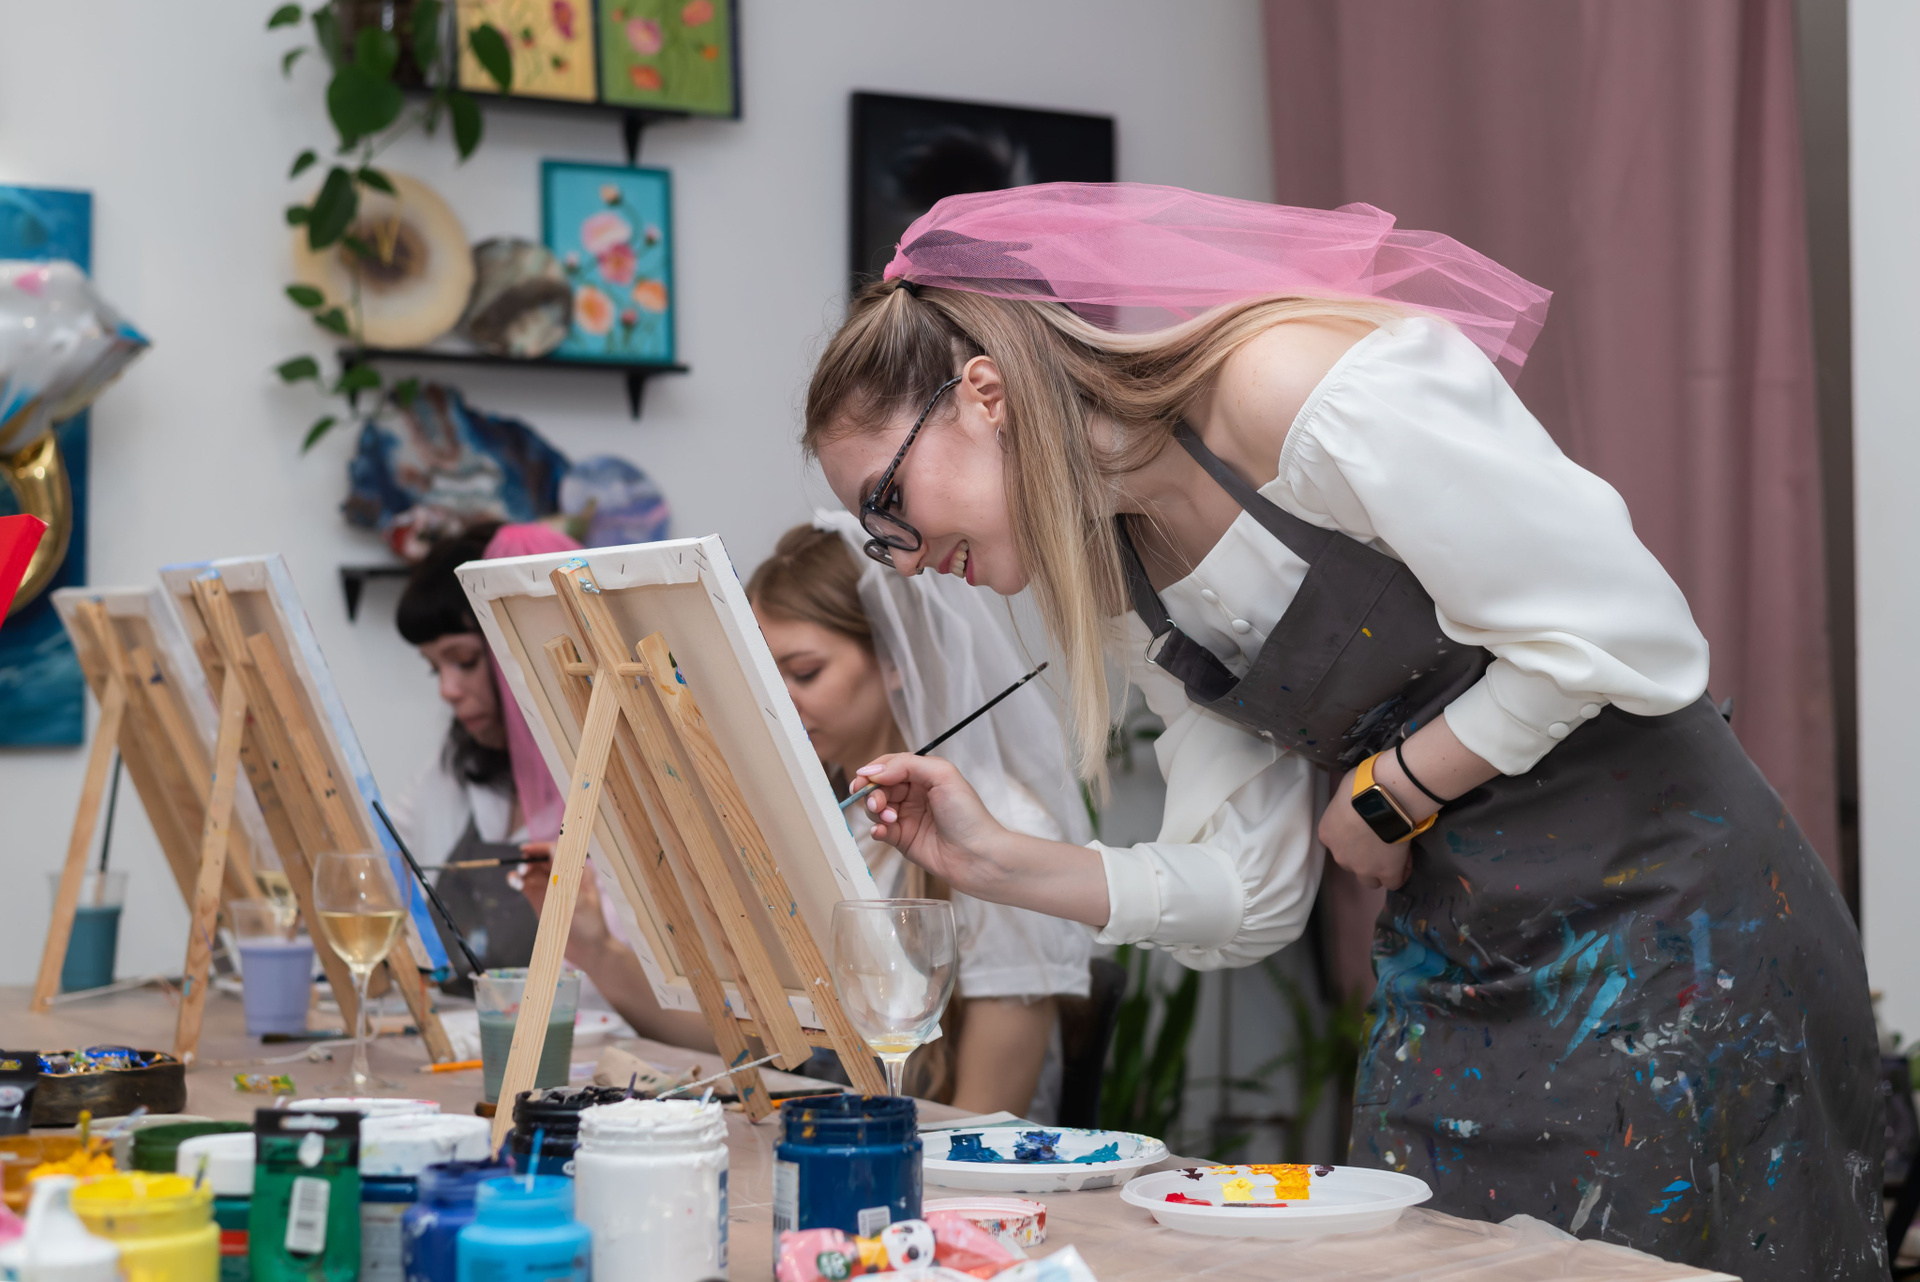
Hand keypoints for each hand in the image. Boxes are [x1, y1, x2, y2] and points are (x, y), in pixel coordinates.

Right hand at [515, 844, 613, 964]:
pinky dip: (519, 882)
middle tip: (521, 869)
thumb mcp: (578, 900)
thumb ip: (564, 877)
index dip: (540, 848)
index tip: (525, 850)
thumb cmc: (589, 924)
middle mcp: (564, 877)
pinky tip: (514, 883)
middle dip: (530, 861)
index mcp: (578, 871)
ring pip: (533, 873)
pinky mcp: (541, 900)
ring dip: (522, 872)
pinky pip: (527, 886)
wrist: (588, 950)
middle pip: (542, 860)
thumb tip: (554, 850)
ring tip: (516, 879)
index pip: (558, 852)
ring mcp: (551, 889)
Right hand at [854, 754, 1111, 926]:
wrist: (978, 856)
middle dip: (872, 792)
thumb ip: (906, 765)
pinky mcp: (903, 840)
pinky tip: (882, 831)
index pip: (890, 766)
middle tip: (877, 802)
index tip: (864, 778)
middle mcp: (914, 794)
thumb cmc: (967, 814)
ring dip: (876, 810)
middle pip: (879, 786)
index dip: (874, 771)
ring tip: (890, 818)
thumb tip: (873, 771)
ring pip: (876, 808)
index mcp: (925, 775)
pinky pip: (880, 831)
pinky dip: (876, 829)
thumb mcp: (942, 775)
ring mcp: (908, 817)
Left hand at [1318, 721, 1502, 890]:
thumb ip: (1347, 803)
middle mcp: (1340, 855)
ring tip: (1394, 854)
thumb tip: (1358, 797)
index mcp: (1327, 833)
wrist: (1386, 796)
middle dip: (1364, 857)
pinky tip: (1406, 861)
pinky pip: (1393, 882)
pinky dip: (1400, 873)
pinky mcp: (1386, 873)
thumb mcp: (1345, 789)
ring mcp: (1362, 867)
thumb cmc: (1363, 784)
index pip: (1338, 843)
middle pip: (1351, 864)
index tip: (1368, 829)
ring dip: (1379, 870)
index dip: (1353, 839)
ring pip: (1369, 880)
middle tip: (1382, 841)